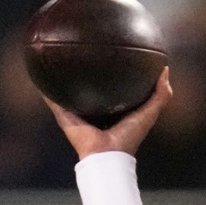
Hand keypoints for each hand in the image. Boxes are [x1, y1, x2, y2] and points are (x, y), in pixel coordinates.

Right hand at [42, 67, 171, 160]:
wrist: (107, 155)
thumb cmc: (129, 136)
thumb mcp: (149, 112)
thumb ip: (160, 95)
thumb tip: (165, 69)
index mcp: (112, 109)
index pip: (112, 88)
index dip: (114, 73)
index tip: (115, 54)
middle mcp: (93, 110)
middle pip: (88, 87)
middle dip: (86, 72)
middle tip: (84, 49)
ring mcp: (77, 113)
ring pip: (68, 92)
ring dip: (62, 78)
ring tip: (58, 56)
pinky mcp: (63, 116)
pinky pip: (52, 100)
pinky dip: (45, 89)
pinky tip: (40, 74)